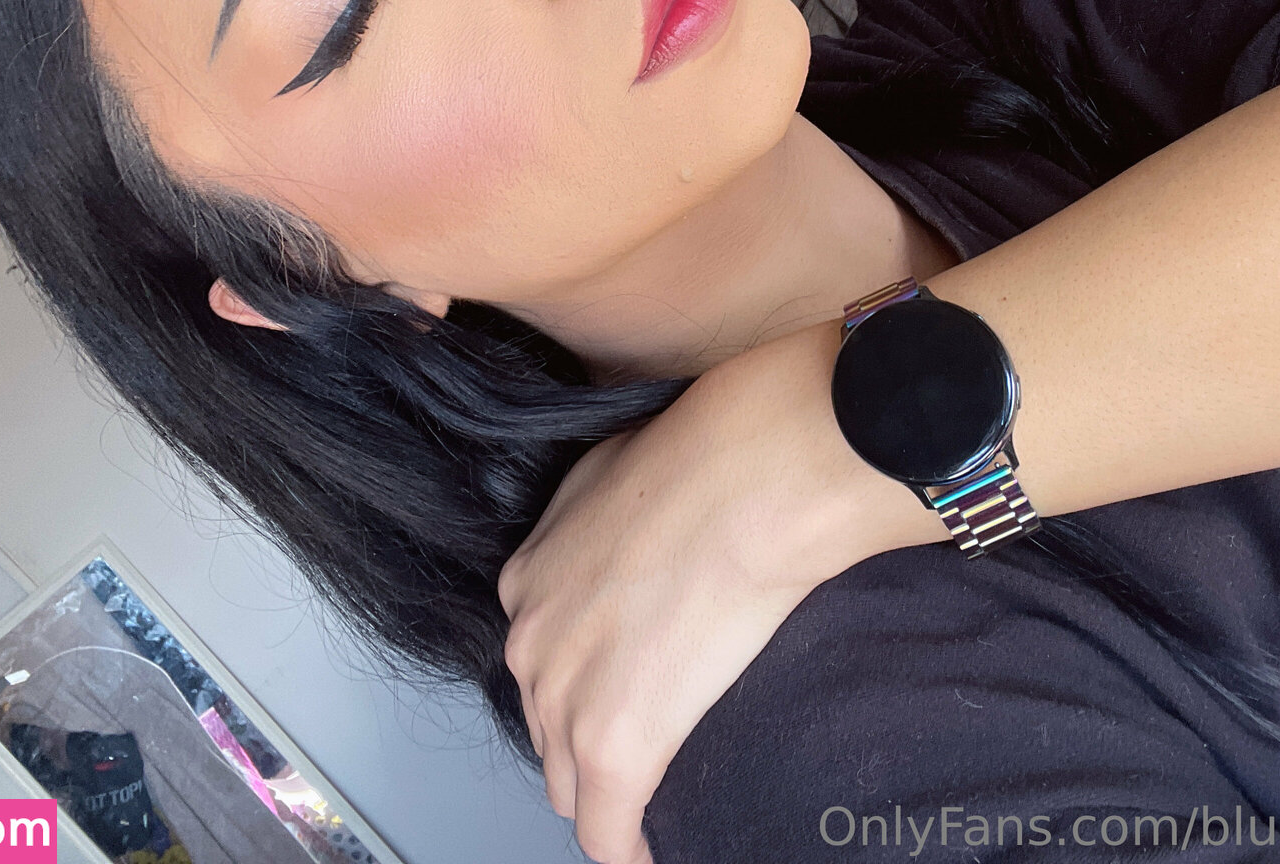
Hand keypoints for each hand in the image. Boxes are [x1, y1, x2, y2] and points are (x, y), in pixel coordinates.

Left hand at [496, 317, 939, 862]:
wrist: (749, 478)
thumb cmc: (709, 455)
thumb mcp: (623, 466)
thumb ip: (610, 512)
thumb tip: (643, 521)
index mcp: (530, 577)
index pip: (542, 659)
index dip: (584, 679)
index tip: (622, 687)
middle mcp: (530, 640)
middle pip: (547, 726)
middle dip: (589, 740)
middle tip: (651, 740)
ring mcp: (565, 697)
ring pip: (570, 782)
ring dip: (608, 794)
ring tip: (657, 799)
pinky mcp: (615, 745)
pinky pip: (607, 834)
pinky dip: (628, 850)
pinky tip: (653, 853)